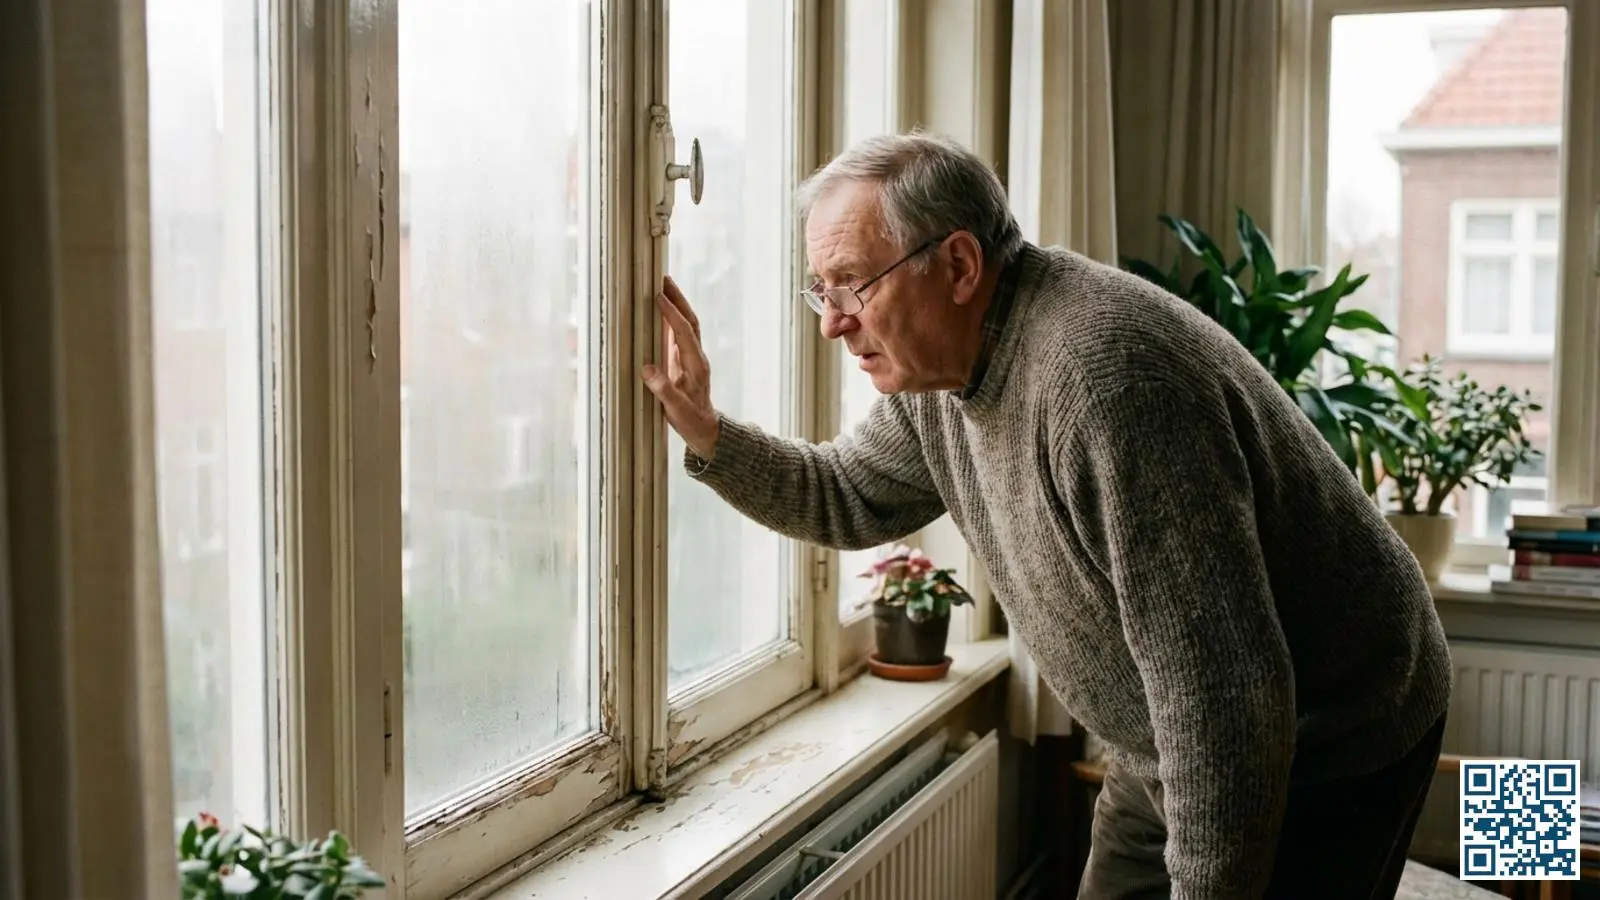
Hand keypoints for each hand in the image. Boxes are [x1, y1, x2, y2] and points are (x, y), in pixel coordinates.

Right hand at [642, 276, 720, 459]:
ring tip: (661, 286)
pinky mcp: (685, 361)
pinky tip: (660, 310)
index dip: (671, 314)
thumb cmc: (691, 421)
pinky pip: (680, 334)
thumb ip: (664, 390)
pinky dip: (671, 318)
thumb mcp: (677, 410)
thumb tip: (647, 369)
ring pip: (686, 324)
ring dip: (676, 304)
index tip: (657, 297)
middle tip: (663, 278)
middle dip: (678, 299)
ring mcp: (692, 358)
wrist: (705, 430)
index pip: (684, 332)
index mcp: (696, 365)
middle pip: (690, 321)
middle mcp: (696, 357)